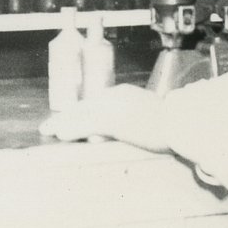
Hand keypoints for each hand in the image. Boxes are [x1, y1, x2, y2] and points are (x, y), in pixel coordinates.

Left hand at [41, 85, 180, 151]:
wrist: (181, 121)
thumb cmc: (173, 122)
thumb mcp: (152, 116)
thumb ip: (137, 120)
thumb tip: (131, 129)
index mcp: (124, 94)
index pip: (95, 102)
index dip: (79, 111)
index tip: (69, 116)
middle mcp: (115, 97)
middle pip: (83, 105)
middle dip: (65, 115)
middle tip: (49, 124)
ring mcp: (113, 108)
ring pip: (80, 114)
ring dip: (62, 122)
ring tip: (47, 129)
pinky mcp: (113, 121)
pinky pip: (85, 125)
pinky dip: (71, 129)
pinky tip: (59, 134)